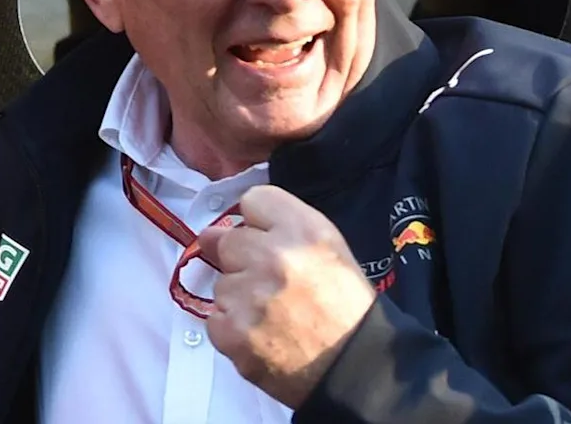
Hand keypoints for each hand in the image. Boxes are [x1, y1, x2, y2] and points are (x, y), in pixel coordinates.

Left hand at [188, 186, 374, 408]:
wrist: (357, 371)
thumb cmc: (345, 309)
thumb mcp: (329, 252)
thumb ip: (278, 228)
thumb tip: (214, 232)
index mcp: (304, 232)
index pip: (254, 200)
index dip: (261, 224)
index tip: (272, 243)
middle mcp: (274, 257)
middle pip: (229, 241)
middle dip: (246, 262)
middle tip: (277, 289)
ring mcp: (249, 296)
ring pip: (222, 283)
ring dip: (240, 299)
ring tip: (277, 318)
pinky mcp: (232, 332)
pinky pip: (215, 318)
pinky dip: (234, 330)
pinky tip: (264, 337)